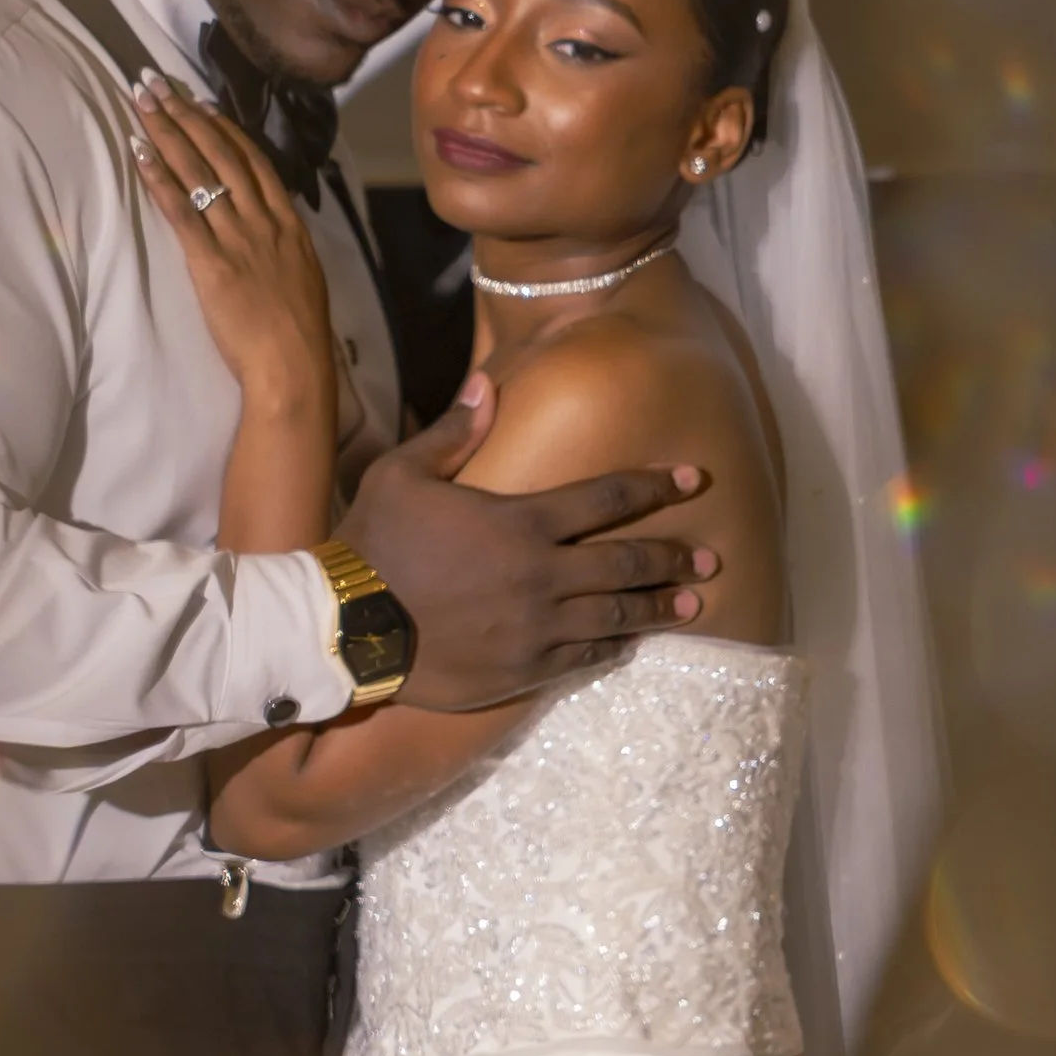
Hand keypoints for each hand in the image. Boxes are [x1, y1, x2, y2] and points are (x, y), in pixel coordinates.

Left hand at [131, 76, 336, 426]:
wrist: (293, 367)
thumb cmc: (297, 334)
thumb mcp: (303, 276)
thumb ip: (285, 245)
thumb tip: (271, 225)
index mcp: (289, 224)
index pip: (255, 162)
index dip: (226, 130)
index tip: (204, 104)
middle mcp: (264, 221)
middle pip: (222, 155)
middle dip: (187, 116)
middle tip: (157, 83)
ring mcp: (238, 238)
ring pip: (200, 173)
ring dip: (168, 133)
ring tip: (143, 102)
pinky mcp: (211, 262)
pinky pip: (181, 211)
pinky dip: (159, 179)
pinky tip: (141, 153)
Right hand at [339, 380, 719, 709]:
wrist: (346, 628)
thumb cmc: (373, 543)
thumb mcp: (403, 473)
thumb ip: (454, 432)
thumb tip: (488, 384)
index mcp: (521, 521)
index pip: (608, 498)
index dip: (655, 486)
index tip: (694, 480)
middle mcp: (541, 576)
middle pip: (627, 562)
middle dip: (673, 557)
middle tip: (709, 559)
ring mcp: (535, 628)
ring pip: (615, 616)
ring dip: (656, 608)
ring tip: (691, 606)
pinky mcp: (521, 670)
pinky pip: (582, 659)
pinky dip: (612, 648)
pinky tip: (631, 644)